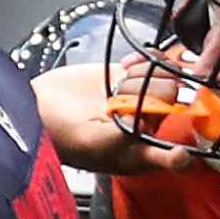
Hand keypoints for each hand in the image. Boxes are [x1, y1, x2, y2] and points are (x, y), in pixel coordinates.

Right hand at [31, 61, 193, 176]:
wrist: (38, 104)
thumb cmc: (60, 133)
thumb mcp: (92, 142)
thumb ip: (123, 135)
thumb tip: (149, 124)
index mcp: (139, 154)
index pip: (174, 159)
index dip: (181, 155)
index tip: (181, 152)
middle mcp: (146, 127)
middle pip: (174, 101)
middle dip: (149, 94)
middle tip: (119, 99)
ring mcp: (142, 98)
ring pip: (168, 77)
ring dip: (144, 75)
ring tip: (117, 85)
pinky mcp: (132, 76)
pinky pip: (157, 61)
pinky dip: (145, 58)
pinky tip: (126, 65)